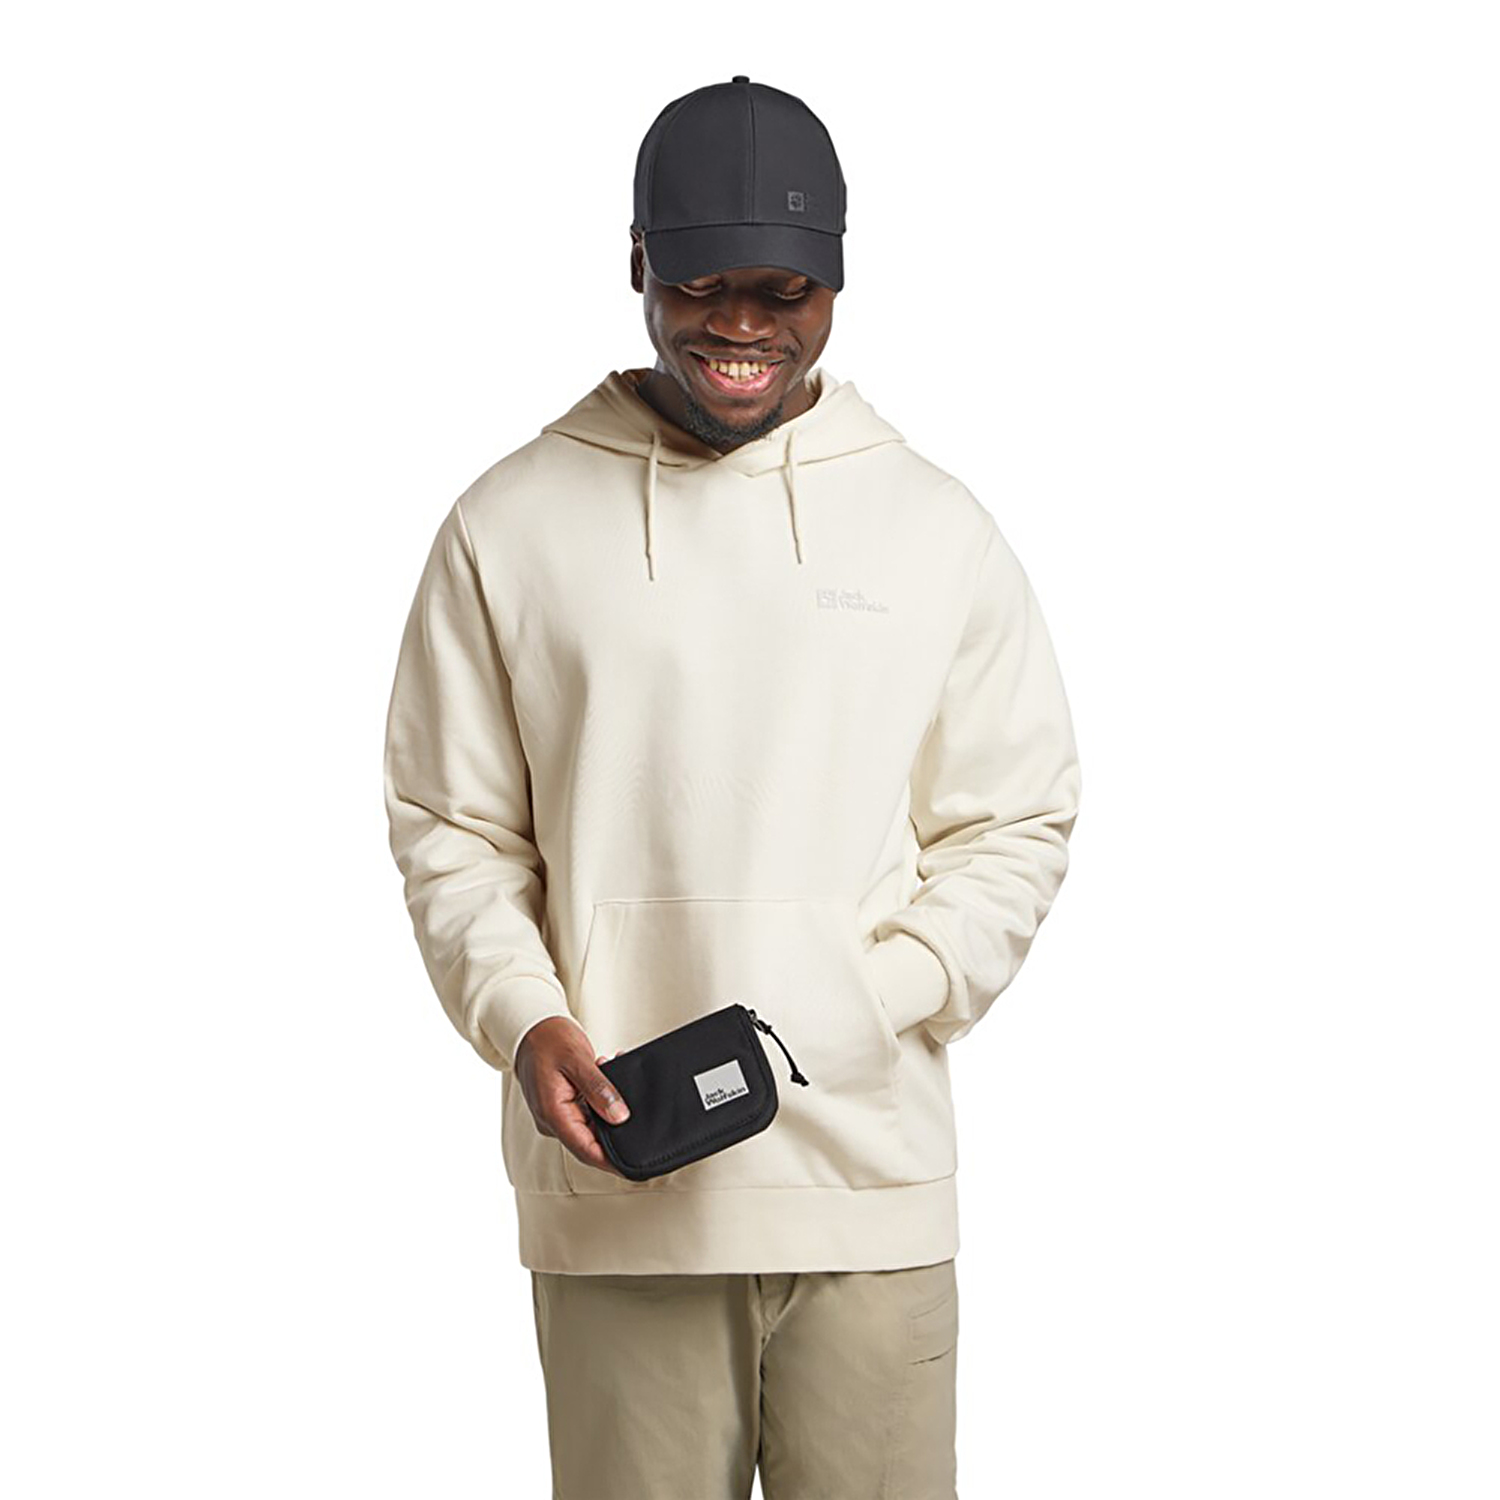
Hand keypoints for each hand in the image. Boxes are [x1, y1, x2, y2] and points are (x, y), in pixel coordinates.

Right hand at [513, 1017, 630, 1177]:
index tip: (634, 1166)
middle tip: (641, 1121)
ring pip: (591, 1125)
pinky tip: (612, 1081)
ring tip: (623, 1085)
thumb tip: (620, 1116)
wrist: (530, 1027)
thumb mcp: (577, 1060)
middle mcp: (552, 1120)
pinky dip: (602, 1101)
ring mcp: (556, 1114)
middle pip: (590, 1141)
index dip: (611, 1161)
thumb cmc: (548, 1039)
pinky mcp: (562, 1105)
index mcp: (552, 1114)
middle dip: (616, 1132)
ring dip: (610, 1111)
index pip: (586, 1150)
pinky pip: (587, 1112)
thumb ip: (599, 1089)